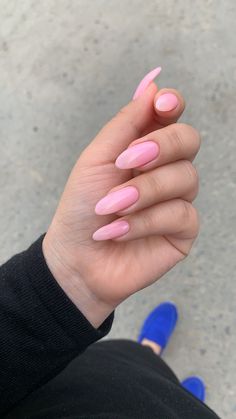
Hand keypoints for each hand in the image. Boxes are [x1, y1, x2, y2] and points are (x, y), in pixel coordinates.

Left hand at [43, 83, 199, 327]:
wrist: (77, 257)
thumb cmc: (82, 207)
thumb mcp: (97, 159)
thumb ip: (126, 123)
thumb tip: (154, 84)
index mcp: (145, 148)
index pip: (171, 116)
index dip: (172, 105)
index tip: (162, 105)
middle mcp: (166, 169)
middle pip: (189, 140)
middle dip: (160, 148)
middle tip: (126, 163)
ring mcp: (177, 199)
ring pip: (186, 178)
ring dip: (144, 192)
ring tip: (111, 208)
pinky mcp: (183, 229)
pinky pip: (180, 214)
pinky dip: (146, 221)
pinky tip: (119, 231)